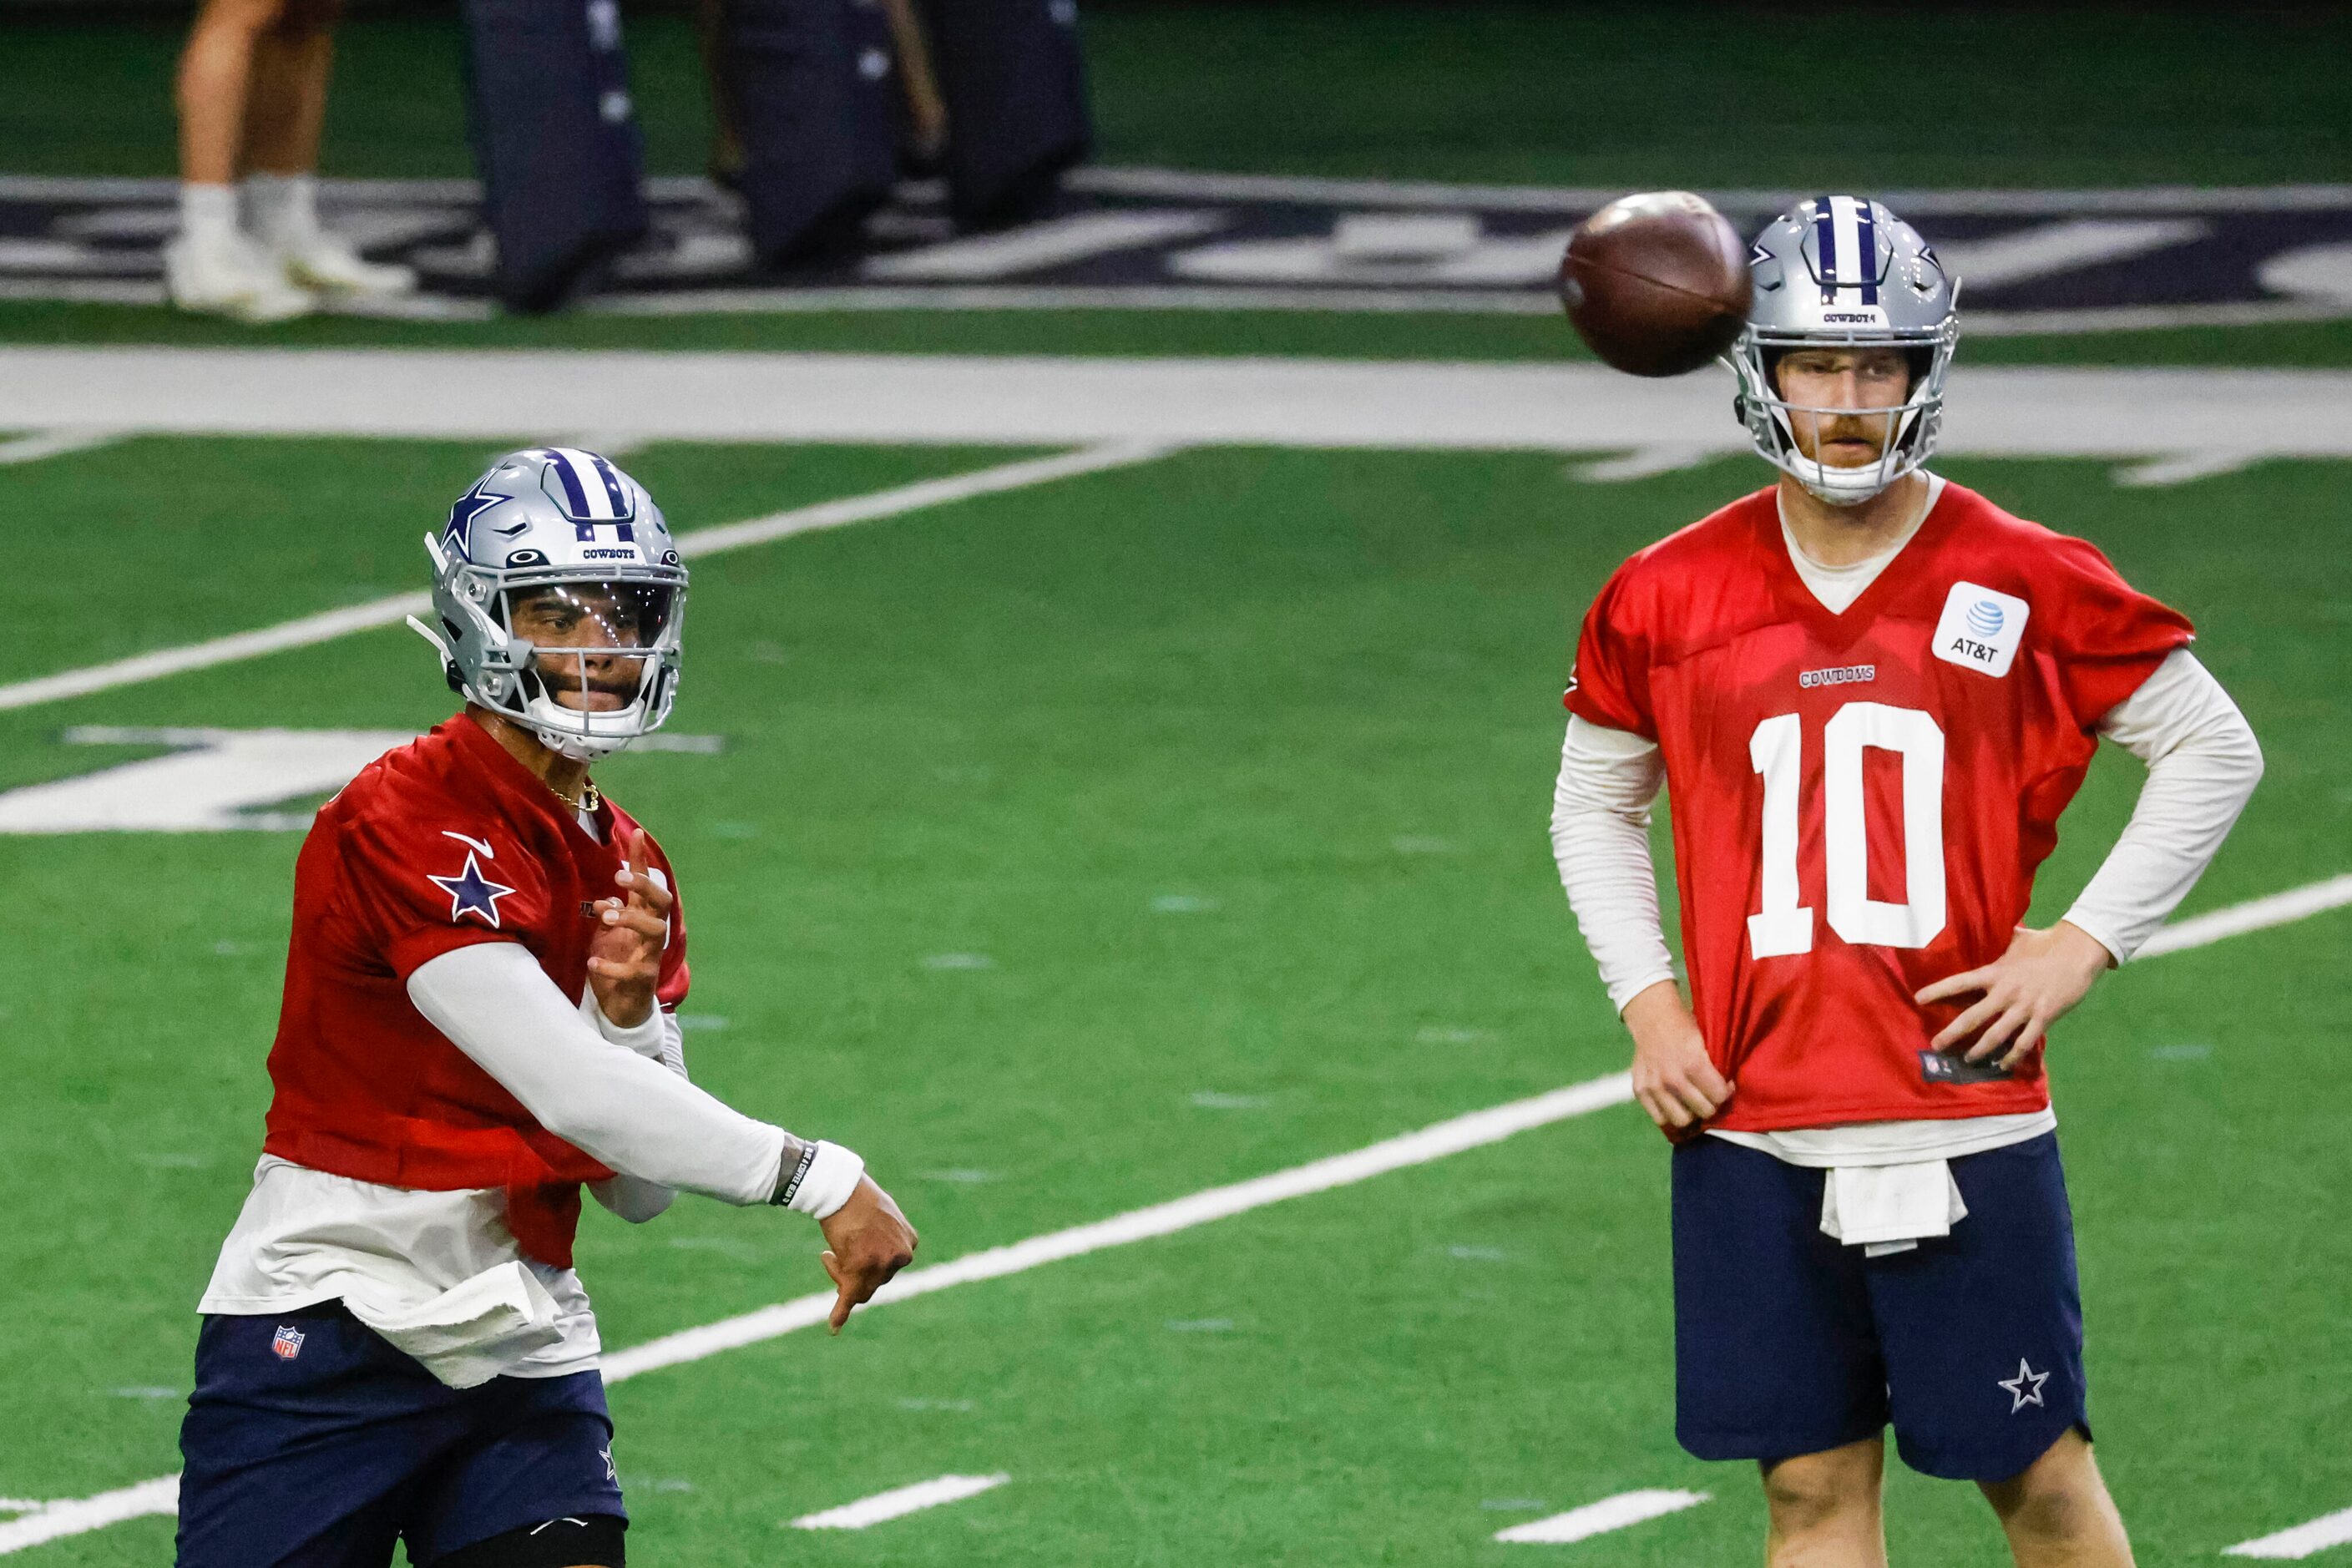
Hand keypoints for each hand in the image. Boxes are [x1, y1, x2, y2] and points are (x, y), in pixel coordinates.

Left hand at [586, 827, 670, 1029]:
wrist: (622, 1007)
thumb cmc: (617, 962)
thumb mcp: (609, 932)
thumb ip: (610, 912)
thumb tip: (603, 898)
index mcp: (643, 917)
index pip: (646, 884)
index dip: (641, 860)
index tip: (635, 835)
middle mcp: (652, 933)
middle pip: (662, 901)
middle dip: (644, 886)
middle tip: (618, 878)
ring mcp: (651, 956)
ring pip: (656, 931)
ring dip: (632, 919)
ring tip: (606, 915)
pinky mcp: (643, 981)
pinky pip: (633, 971)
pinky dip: (611, 967)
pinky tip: (592, 963)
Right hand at [817, 1176, 917, 1333]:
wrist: (843, 1189)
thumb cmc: (860, 1200)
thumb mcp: (885, 1219)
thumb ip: (887, 1240)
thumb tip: (876, 1260)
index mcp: (909, 1245)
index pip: (889, 1269)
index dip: (869, 1264)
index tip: (853, 1250)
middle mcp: (898, 1258)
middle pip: (874, 1281)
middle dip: (853, 1271)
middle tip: (833, 1254)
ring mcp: (879, 1266)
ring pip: (858, 1289)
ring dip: (841, 1277)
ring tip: (829, 1253)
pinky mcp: (856, 1271)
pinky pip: (848, 1299)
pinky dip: (840, 1314)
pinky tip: (833, 1328)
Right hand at [1623, 980, 1731, 1135]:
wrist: (1652, 1016)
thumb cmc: (1685, 1027)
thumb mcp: (1706, 1041)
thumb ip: (1716, 1067)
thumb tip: (1728, 1090)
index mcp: (1693, 1063)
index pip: (1719, 1097)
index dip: (1726, 1092)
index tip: (1724, 1086)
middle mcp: (1672, 1078)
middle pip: (1703, 1111)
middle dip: (1711, 1103)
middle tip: (1709, 1095)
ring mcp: (1654, 1086)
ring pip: (1681, 1120)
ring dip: (1690, 1112)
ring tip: (1692, 1102)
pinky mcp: (1640, 1090)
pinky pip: (1659, 1118)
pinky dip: (1669, 1113)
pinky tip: (1674, 1102)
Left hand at [1913, 921, 2112, 1068]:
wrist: (2078, 951)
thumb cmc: (2046, 943)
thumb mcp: (2017, 940)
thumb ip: (2000, 943)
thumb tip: (1986, 926)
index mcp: (1996, 972)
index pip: (1960, 982)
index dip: (1938, 991)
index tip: (1919, 999)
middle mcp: (2006, 991)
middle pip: (1973, 1017)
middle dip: (1952, 1033)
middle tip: (1936, 1045)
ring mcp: (2025, 1006)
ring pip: (1996, 1035)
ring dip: (1980, 1050)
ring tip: (1967, 1059)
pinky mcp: (2043, 1017)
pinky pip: (2025, 1042)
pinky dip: (2012, 1056)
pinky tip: (2002, 1064)